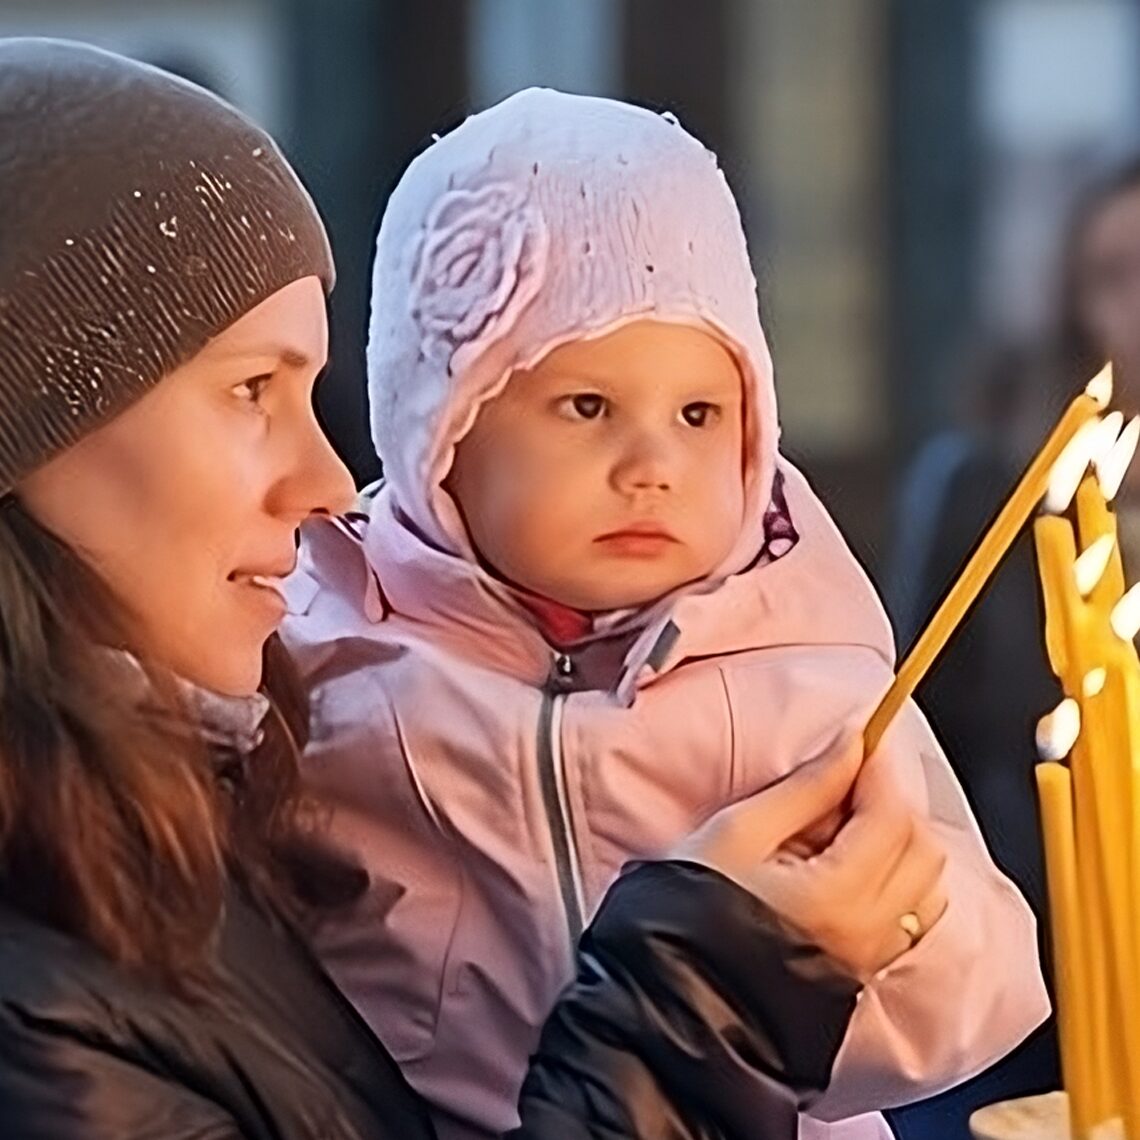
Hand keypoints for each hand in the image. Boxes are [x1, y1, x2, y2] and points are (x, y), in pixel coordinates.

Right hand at [675, 734, 947, 982]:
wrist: (675, 993)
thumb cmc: (691, 910)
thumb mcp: (739, 833)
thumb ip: (806, 788)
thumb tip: (850, 744)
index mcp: (839, 894)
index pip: (890, 814)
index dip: (878, 768)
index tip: (860, 740)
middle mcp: (870, 931)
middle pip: (921, 846)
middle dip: (890, 803)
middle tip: (844, 784)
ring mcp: (872, 957)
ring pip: (926, 883)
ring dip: (898, 843)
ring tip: (843, 829)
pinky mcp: (866, 971)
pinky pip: (913, 917)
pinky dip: (898, 880)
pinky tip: (851, 869)